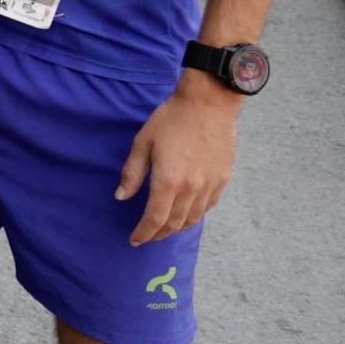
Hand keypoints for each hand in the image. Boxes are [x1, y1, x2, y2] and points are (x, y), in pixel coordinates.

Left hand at [115, 74, 238, 246]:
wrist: (208, 103)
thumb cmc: (171, 118)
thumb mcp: (143, 142)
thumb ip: (132, 173)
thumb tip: (122, 197)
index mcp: (168, 181)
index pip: (154, 219)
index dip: (144, 233)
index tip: (135, 240)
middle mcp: (191, 189)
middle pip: (174, 223)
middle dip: (158, 234)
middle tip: (147, 236)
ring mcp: (210, 185)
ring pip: (193, 218)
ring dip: (177, 228)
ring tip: (164, 229)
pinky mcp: (223, 179)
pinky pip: (208, 206)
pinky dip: (195, 215)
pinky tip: (186, 214)